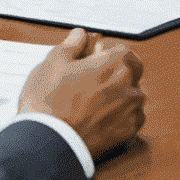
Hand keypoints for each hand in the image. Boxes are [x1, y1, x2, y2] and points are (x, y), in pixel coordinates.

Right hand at [18, 28, 145, 161]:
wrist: (48, 143)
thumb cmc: (49, 103)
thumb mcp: (53, 62)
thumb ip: (72, 44)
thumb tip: (79, 36)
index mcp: (115, 63)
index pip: (122, 50)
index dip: (105, 53)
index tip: (91, 58)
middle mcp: (129, 85)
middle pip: (130, 72)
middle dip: (115, 73)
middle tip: (91, 79)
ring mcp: (130, 111)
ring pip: (132, 96)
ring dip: (118, 95)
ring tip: (91, 101)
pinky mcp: (127, 133)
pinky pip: (131, 118)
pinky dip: (120, 116)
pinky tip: (99, 117)